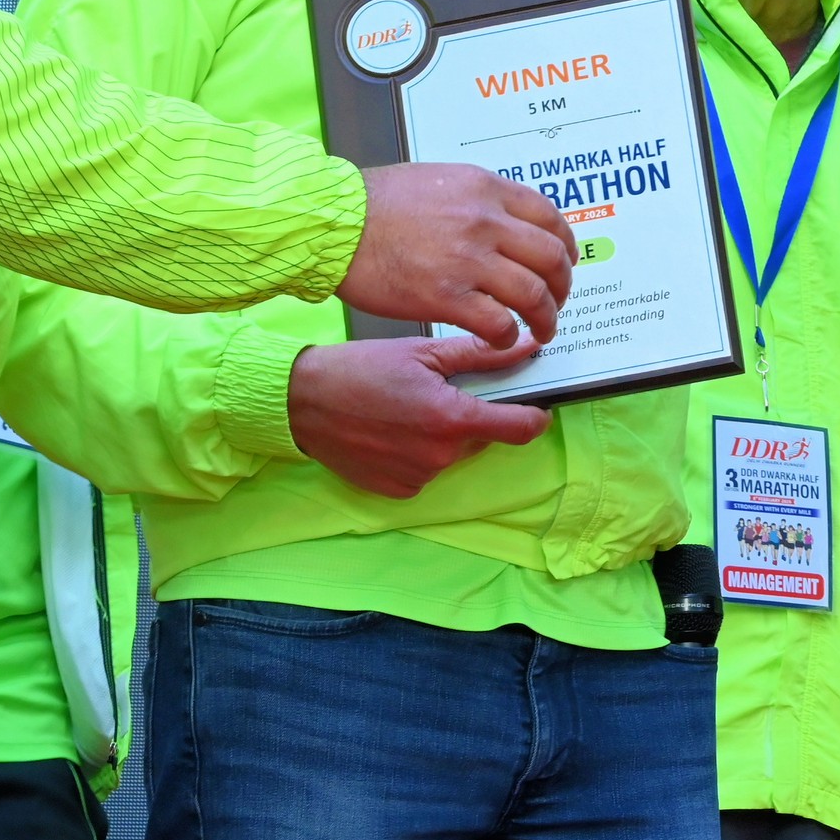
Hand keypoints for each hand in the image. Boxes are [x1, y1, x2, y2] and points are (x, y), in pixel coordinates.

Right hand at [286, 334, 550, 499]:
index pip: (520, 428)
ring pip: (452, 454)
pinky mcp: (399, 490)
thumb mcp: (422, 352)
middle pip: (482, 437)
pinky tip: (394, 429)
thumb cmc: (357, 370)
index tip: (537, 406)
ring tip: (409, 407)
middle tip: (444, 390)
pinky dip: (419, 451)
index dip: (535, 416)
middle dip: (473, 415)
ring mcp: (419, 478)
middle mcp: (440, 456)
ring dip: (444, 434)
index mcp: (452, 419)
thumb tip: (524, 349)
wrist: (301, 403)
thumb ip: (479, 355)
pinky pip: (426, 470)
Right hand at [340, 162, 576, 346]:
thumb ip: (476, 198)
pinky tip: (502, 340)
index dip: (565, 245)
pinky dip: (509, 337)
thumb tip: (503, 220)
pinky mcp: (446, 297)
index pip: (549, 217)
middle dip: (562, 286)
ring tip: (542, 330)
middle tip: (558, 302)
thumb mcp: (437, 180)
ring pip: (534, 294)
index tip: (564, 262)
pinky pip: (499, 323)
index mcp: (485, 189)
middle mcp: (485, 221)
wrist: (333, 222)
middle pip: (550, 257)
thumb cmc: (374, 202)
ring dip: (546, 317)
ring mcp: (468, 260)